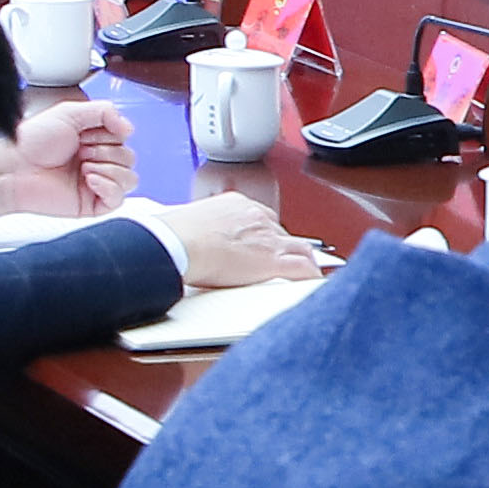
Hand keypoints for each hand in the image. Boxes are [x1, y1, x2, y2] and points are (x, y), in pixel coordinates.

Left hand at [0, 100, 132, 219]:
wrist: (16, 168)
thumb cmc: (33, 142)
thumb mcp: (70, 112)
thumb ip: (104, 111)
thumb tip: (129, 128)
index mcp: (94, 139)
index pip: (124, 138)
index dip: (109, 135)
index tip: (86, 134)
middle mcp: (97, 161)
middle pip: (129, 158)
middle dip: (106, 152)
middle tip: (81, 151)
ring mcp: (97, 183)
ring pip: (130, 178)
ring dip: (108, 169)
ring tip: (83, 167)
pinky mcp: (93, 204)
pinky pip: (119, 199)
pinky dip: (108, 187)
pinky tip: (90, 179)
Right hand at [145, 194, 319, 293]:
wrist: (177, 243)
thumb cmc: (175, 235)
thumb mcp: (191, 222)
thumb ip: (202, 228)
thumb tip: (193, 238)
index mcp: (237, 204)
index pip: (262, 218)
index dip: (267, 234)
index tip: (266, 243)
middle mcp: (257, 217)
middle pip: (282, 233)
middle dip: (285, 247)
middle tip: (286, 261)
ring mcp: (267, 238)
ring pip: (300, 248)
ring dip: (305, 260)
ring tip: (308, 271)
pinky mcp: (272, 261)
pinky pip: (303, 268)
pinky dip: (311, 275)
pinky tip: (313, 283)